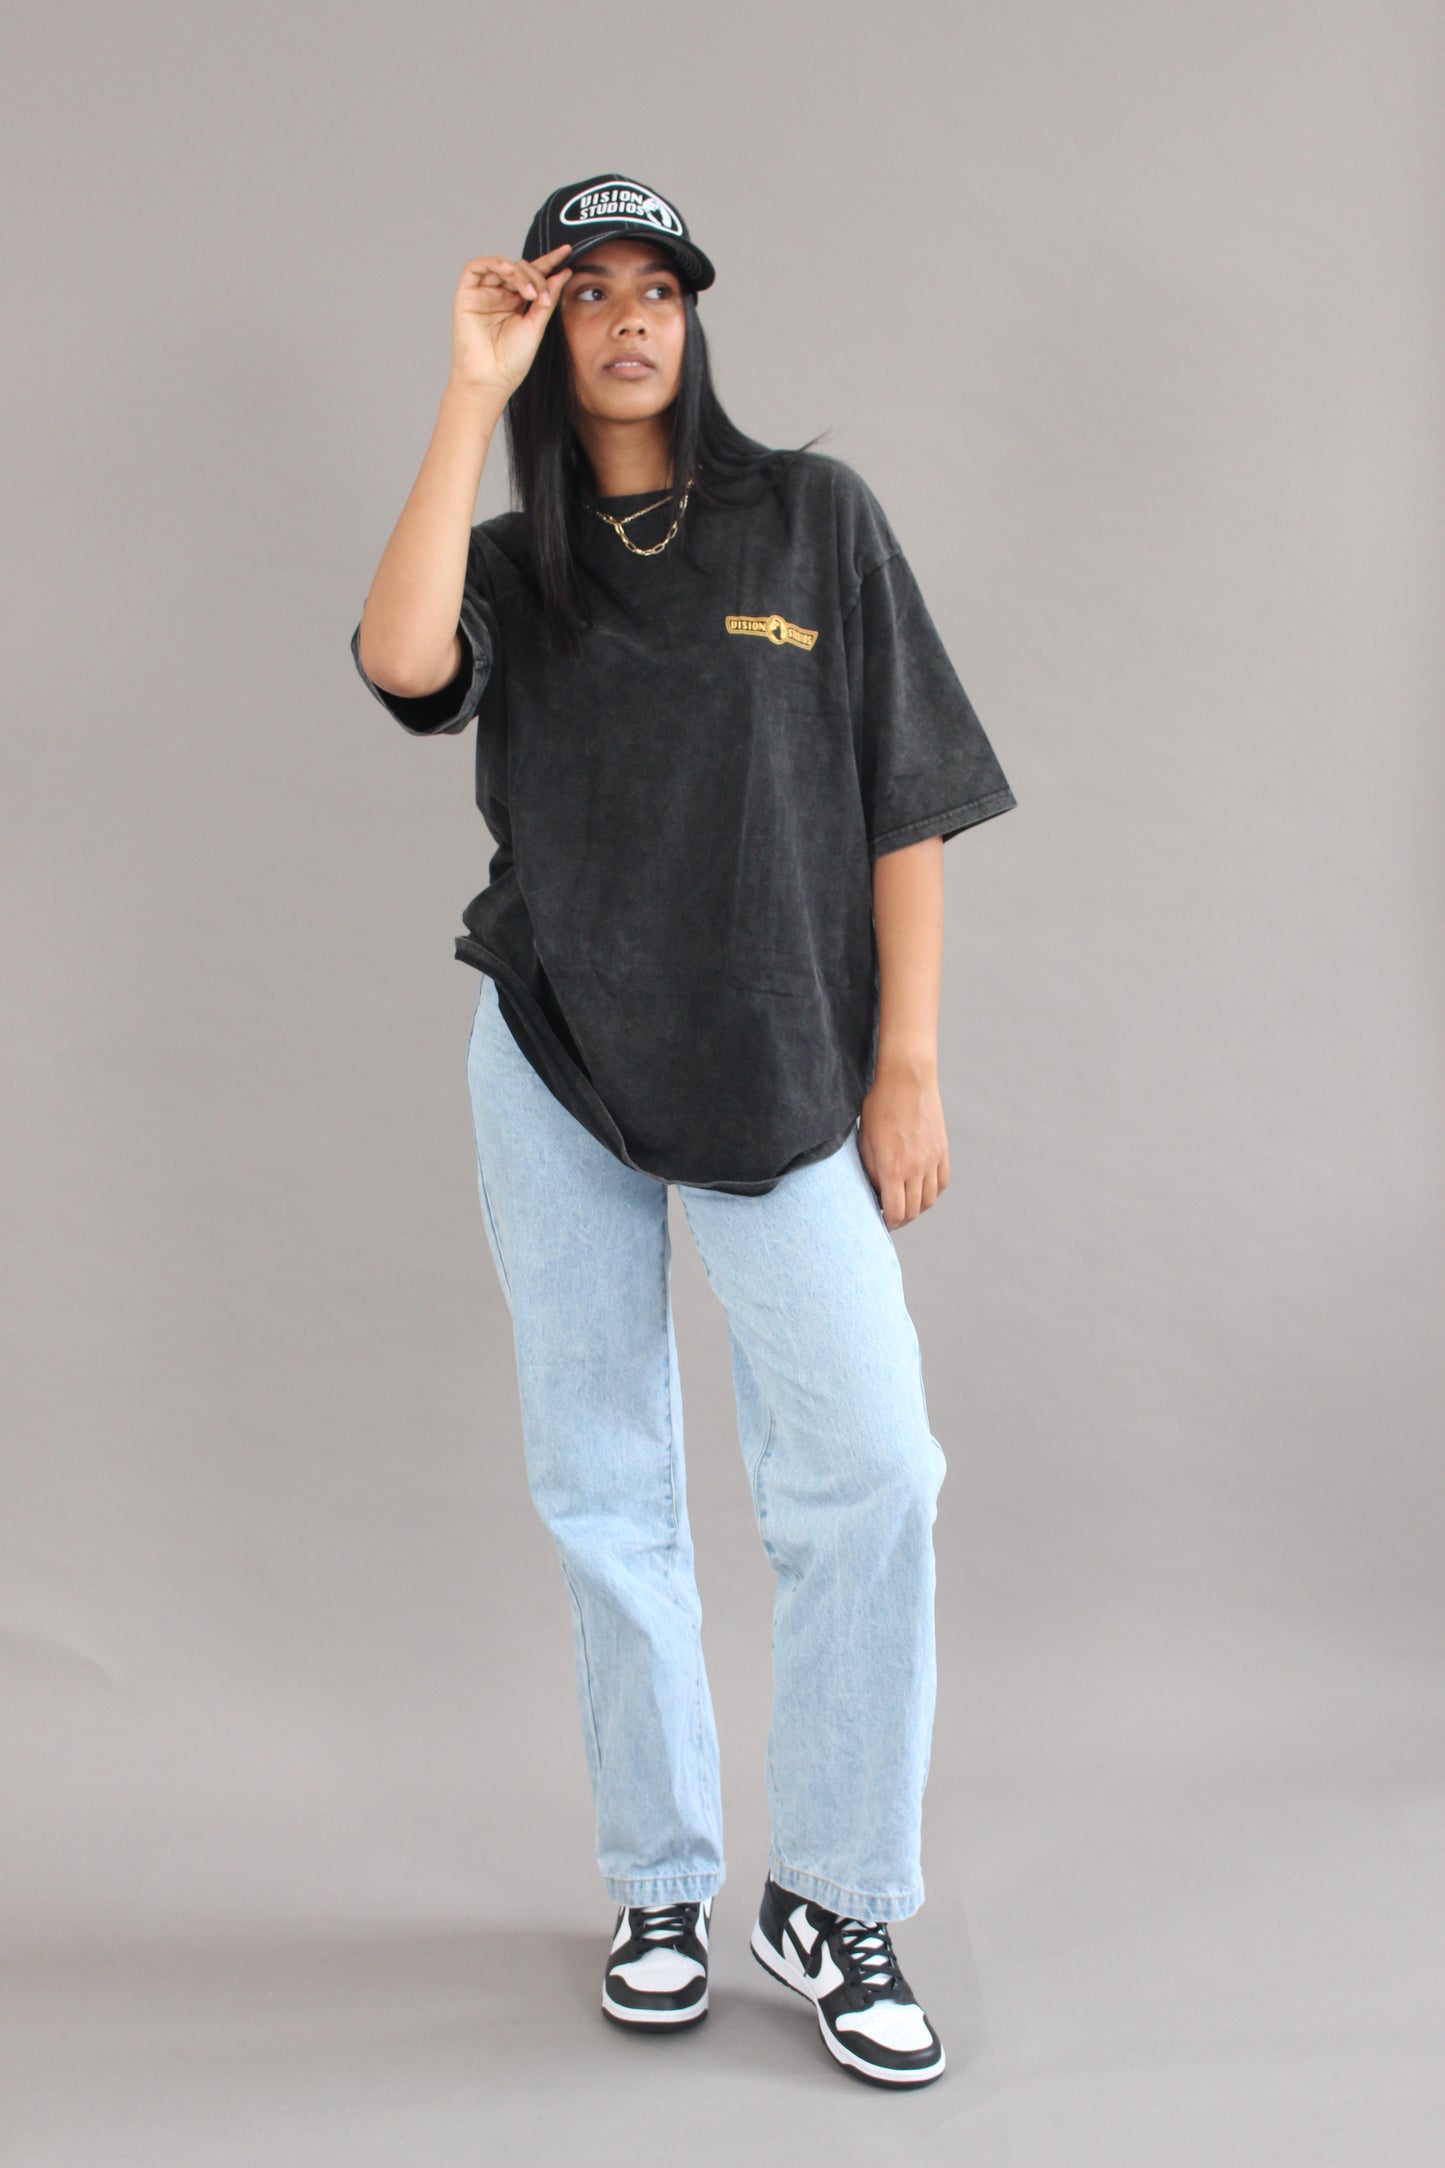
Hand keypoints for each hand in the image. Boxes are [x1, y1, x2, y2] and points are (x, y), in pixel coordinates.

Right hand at [450, 244, 574, 398]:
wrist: (491, 379)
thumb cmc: (512, 361)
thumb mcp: (536, 326)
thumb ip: (548, 298)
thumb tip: (563, 274)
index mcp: (518, 303)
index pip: (534, 276)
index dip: (549, 262)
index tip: (567, 251)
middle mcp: (501, 295)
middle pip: (521, 269)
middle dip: (536, 277)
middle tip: (542, 298)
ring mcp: (484, 294)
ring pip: (503, 266)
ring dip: (519, 273)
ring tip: (529, 293)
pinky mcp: (467, 294)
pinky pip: (476, 267)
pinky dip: (493, 263)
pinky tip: (507, 271)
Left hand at [857, 1061, 949, 1231]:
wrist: (906, 1079)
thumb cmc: (878, 1107)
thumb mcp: (865, 1141)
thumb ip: (871, 1171)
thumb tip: (876, 1193)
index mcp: (893, 1168)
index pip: (896, 1212)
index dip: (887, 1223)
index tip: (879, 1221)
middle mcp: (916, 1168)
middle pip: (913, 1211)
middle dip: (900, 1219)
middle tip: (889, 1216)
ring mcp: (932, 1160)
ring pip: (929, 1200)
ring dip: (916, 1208)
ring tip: (904, 1203)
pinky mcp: (942, 1150)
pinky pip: (942, 1183)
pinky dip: (931, 1192)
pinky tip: (920, 1188)